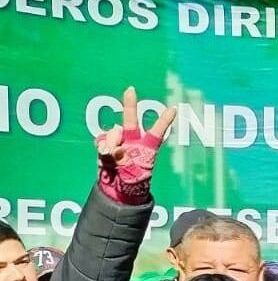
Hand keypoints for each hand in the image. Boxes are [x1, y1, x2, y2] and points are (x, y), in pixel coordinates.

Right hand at [96, 87, 176, 205]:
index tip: (174, 108)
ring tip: (112, 156)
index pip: (157, 132)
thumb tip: (114, 149)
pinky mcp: (105, 147)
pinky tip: (104, 155)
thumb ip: (124, 162)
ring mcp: (118, 143)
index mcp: (147, 149)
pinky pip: (101, 141)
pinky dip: (102, 146)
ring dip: (112, 141)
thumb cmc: (132, 184)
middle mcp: (133, 142)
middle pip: (131, 121)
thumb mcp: (133, 176)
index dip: (164, 120)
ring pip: (113, 133)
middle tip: (130, 90)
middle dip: (130, 105)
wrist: (117, 191)